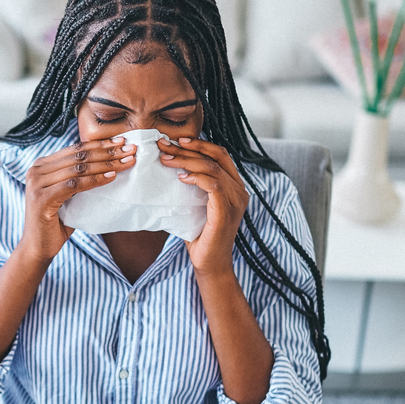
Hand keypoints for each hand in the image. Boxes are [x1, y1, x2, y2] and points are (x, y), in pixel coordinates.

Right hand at [21, 138, 135, 262]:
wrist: (38, 247)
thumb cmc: (56, 223)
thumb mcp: (67, 195)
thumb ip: (77, 179)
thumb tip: (106, 164)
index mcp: (42, 165)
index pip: (75, 149)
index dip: (100, 144)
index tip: (122, 142)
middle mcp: (36, 170)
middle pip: (79, 156)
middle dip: (107, 151)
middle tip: (130, 149)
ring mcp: (37, 183)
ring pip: (78, 168)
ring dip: (106, 164)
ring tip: (126, 162)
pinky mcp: (42, 198)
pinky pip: (74, 184)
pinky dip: (95, 180)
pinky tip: (111, 177)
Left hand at [157, 137, 248, 276]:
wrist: (208, 263)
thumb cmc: (199, 235)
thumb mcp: (195, 205)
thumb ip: (193, 187)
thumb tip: (171, 166)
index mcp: (234, 187)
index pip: (221, 155)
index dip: (201, 144)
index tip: (178, 140)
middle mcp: (239, 191)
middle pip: (217, 156)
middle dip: (189, 148)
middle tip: (164, 145)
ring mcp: (235, 202)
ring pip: (213, 168)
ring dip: (187, 161)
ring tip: (166, 160)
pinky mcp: (226, 212)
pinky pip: (214, 186)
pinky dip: (196, 178)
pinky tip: (180, 178)